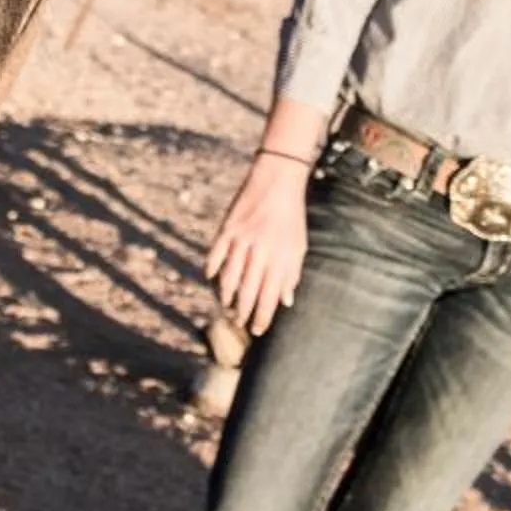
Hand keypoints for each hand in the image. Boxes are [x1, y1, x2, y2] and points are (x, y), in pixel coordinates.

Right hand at [205, 154, 312, 335]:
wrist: (277, 180)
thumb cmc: (290, 217)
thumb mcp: (298, 245)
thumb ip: (292, 274)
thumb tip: (286, 302)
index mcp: (281, 256)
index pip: (269, 295)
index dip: (263, 316)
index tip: (257, 330)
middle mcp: (261, 250)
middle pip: (248, 289)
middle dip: (243, 311)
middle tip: (240, 323)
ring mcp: (243, 238)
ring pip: (230, 275)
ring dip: (227, 294)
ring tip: (227, 306)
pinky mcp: (228, 227)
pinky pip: (216, 253)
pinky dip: (212, 268)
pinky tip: (212, 279)